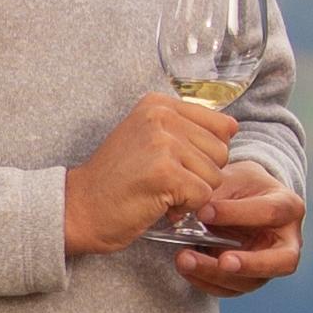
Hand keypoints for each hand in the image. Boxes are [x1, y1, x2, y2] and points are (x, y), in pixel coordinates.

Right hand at [62, 93, 237, 254]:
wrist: (78, 208)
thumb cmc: (115, 181)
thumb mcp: (148, 140)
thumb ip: (187, 129)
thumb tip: (234, 127)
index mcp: (158, 104)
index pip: (220, 124)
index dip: (206, 154)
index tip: (174, 164)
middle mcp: (161, 116)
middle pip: (221, 152)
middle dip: (200, 176)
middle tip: (164, 182)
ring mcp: (163, 143)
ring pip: (215, 176)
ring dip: (192, 194)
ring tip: (159, 192)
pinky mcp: (165, 173)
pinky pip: (203, 196)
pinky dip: (185, 208)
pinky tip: (158, 204)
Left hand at [171, 160, 304, 294]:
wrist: (240, 199)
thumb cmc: (240, 186)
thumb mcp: (233, 178)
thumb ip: (218, 194)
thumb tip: (192, 211)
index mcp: (289, 208)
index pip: (269, 213)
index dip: (236, 213)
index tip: (203, 212)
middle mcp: (288, 242)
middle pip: (282, 262)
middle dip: (251, 264)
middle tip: (223, 262)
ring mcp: (270, 265)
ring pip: (251, 282)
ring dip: (215, 274)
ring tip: (185, 259)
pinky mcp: (249, 279)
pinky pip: (230, 289)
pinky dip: (206, 282)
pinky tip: (187, 269)